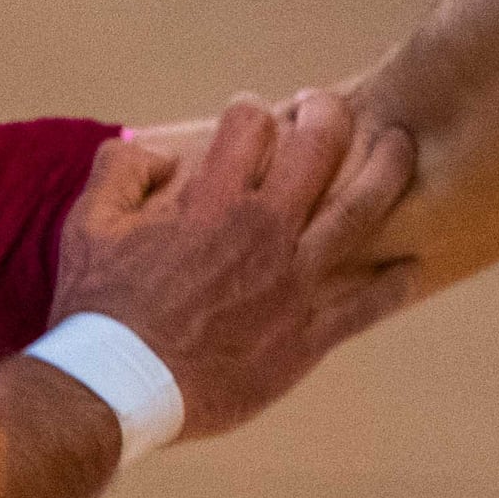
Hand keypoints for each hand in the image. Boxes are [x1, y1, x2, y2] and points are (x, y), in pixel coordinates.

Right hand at [50, 89, 417, 442]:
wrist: (117, 388)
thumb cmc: (98, 308)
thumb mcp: (87, 225)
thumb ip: (121, 171)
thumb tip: (156, 150)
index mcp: (212, 201)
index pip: (251, 125)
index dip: (251, 110)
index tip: (252, 115)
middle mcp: (264, 231)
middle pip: (321, 148)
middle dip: (330, 114)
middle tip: (332, 109)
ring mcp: (294, 282)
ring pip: (362, 209)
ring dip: (388, 169)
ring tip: (400, 148)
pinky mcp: (307, 335)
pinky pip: (367, 305)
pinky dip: (394, 284)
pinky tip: (411, 268)